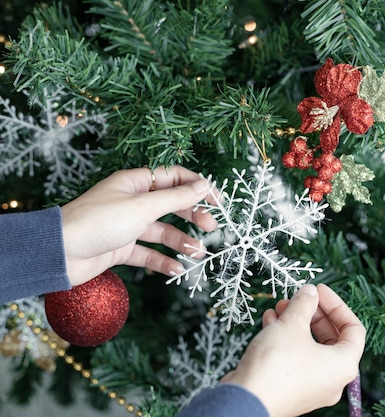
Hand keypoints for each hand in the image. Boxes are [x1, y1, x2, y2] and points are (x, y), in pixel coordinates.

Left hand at [61, 166, 218, 285]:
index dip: (197, 187)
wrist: (60, 252)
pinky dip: (163, 261)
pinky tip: (176, 269)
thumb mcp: (143, 206)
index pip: (174, 178)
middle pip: (172, 205)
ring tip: (198, 253)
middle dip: (193, 216)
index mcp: (136, 183)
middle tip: (212, 227)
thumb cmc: (98, 221)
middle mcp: (133, 202)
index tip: (217, 200)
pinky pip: (149, 254)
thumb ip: (177, 198)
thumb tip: (203, 185)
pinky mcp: (121, 248)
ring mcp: (127, 226)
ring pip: (162, 232)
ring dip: (181, 242)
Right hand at [221, 283, 365, 416]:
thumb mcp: (293, 324)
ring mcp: (312, 386)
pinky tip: (270, 321)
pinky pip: (296, 358)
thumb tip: (310, 292)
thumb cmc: (276, 366)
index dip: (336, 305)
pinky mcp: (292, 389)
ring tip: (281, 306)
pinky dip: (286, 338)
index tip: (319, 290)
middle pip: (331, 337)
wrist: (245, 400)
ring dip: (297, 323)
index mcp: (343, 365)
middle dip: (313, 313)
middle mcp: (332, 379)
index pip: (353, 328)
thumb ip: (305, 304)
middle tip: (299, 297)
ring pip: (310, 346)